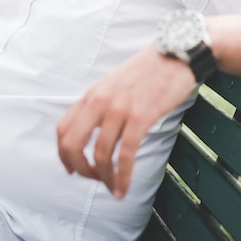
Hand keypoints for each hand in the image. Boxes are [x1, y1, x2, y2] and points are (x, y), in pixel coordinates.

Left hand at [57, 44, 195, 197]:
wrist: (177, 53)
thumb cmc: (150, 69)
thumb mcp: (116, 82)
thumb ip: (103, 103)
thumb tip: (97, 130)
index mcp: (93, 93)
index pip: (63, 129)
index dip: (63, 155)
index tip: (72, 169)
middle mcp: (100, 101)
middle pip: (72, 144)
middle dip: (79, 169)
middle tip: (92, 179)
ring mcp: (120, 108)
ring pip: (100, 154)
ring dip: (104, 178)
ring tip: (113, 187)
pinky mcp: (141, 116)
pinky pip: (126, 155)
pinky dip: (123, 177)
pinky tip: (124, 188)